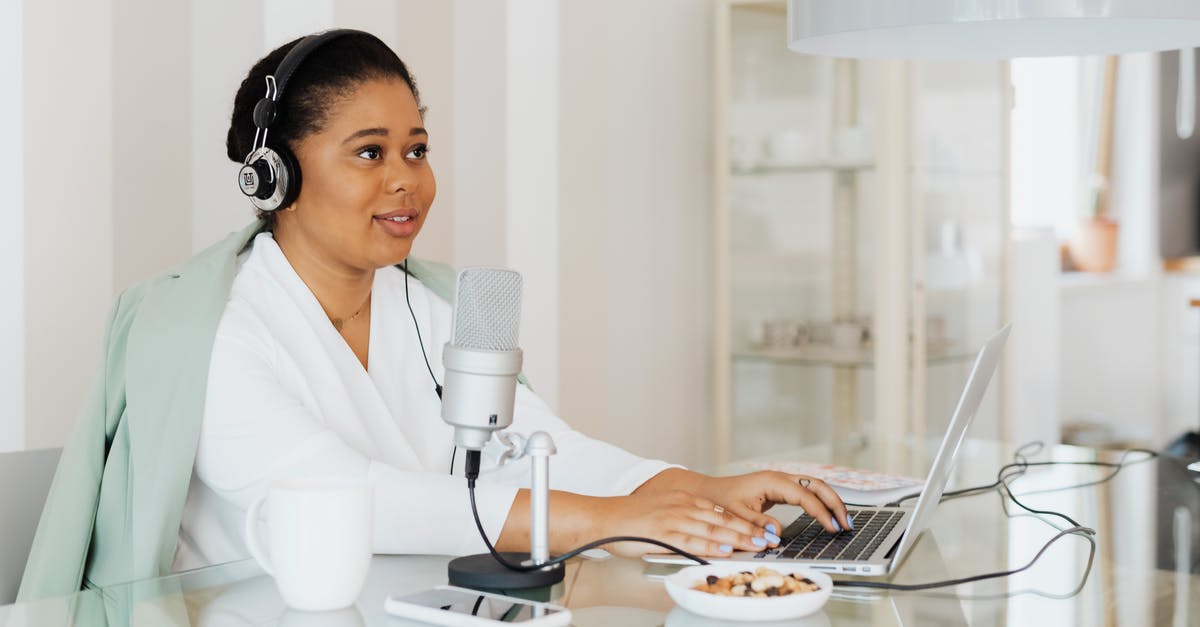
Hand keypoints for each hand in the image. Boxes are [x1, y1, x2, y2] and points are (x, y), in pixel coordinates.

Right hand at [590, 489, 777, 557]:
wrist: (602, 517)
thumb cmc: (631, 519)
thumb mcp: (663, 512)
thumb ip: (686, 522)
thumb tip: (709, 538)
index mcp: (683, 499)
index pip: (720, 512)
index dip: (743, 522)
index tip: (761, 531)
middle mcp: (681, 506)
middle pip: (721, 520)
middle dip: (748, 531)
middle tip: (768, 540)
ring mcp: (672, 519)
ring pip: (710, 530)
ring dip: (736, 539)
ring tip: (755, 546)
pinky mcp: (662, 533)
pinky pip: (690, 541)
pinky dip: (709, 547)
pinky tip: (723, 550)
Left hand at [695, 471, 851, 535]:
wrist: (709, 492)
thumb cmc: (720, 501)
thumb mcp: (736, 515)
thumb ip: (756, 524)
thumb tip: (778, 535)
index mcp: (772, 481)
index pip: (804, 496)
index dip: (820, 512)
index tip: (832, 528)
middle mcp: (780, 478)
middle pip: (817, 485)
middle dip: (835, 503)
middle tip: (847, 524)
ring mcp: (782, 482)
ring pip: (815, 486)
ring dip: (831, 502)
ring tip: (844, 522)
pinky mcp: (781, 489)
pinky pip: (807, 492)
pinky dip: (821, 502)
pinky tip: (827, 516)